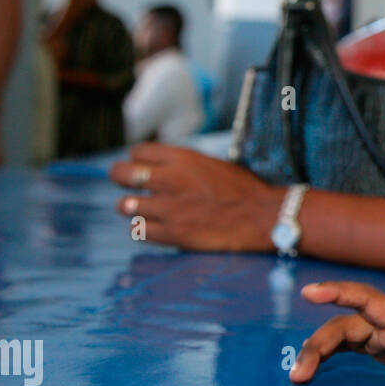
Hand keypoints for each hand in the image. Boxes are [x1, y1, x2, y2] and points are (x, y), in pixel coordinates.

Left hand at [108, 143, 283, 250]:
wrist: (263, 215)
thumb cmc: (244, 189)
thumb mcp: (212, 164)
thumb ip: (183, 164)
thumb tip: (160, 168)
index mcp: (182, 158)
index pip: (137, 151)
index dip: (137, 160)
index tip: (143, 167)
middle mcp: (170, 180)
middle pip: (121, 174)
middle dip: (121, 179)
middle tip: (129, 186)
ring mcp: (170, 208)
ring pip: (125, 206)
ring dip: (132, 208)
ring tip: (145, 210)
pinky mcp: (174, 233)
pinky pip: (139, 231)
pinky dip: (144, 229)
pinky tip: (156, 227)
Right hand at [289, 281, 384, 385]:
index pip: (369, 302)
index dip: (340, 293)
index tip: (311, 292)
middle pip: (345, 324)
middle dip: (318, 343)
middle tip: (298, 375)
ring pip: (342, 335)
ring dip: (319, 351)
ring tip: (299, 377)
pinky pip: (350, 347)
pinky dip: (329, 356)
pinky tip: (312, 370)